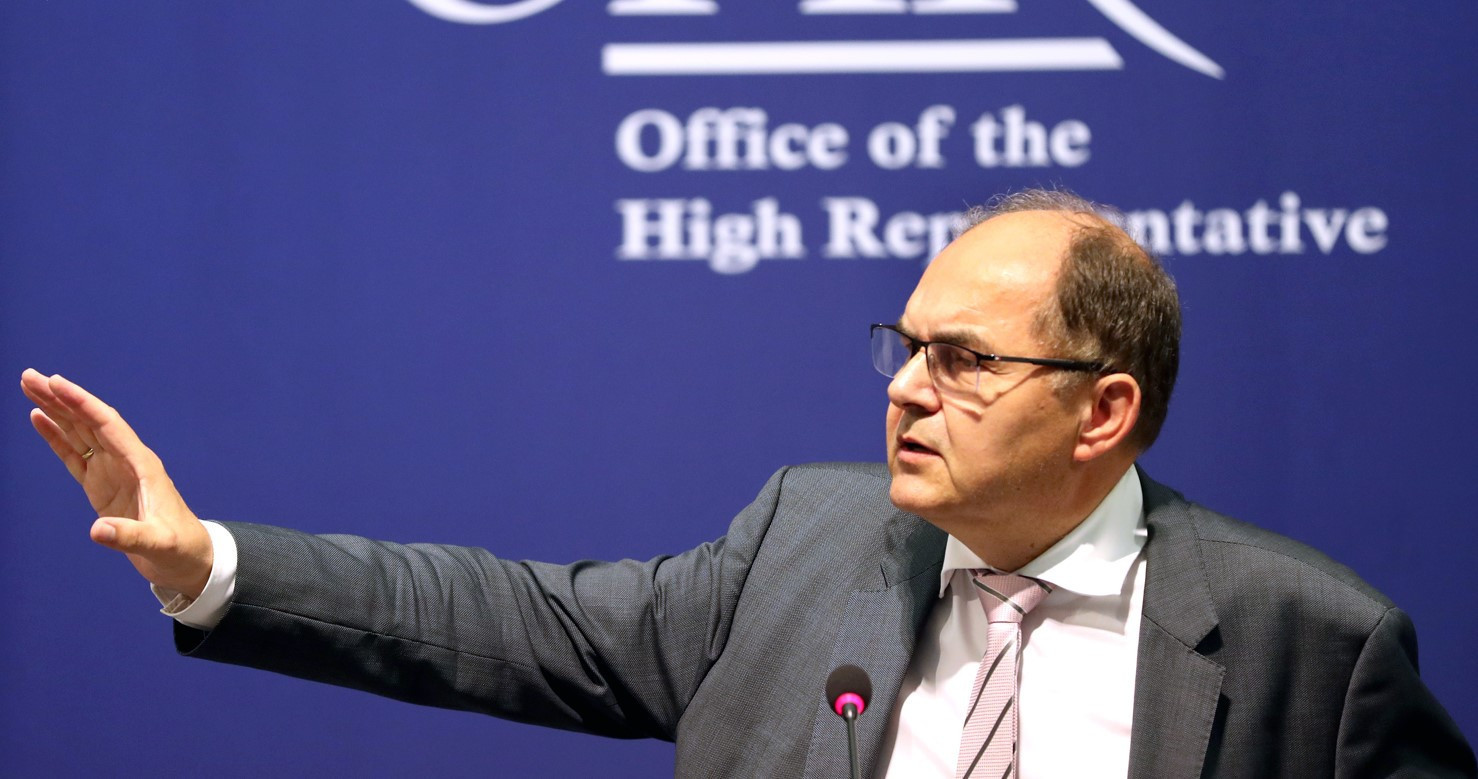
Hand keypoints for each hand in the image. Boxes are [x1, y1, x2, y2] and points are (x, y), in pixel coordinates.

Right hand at [21, 369, 212, 597]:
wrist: (189, 560)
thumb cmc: (180, 549)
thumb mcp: (159, 545)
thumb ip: (131, 537)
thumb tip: (97, 530)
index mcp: (142, 465)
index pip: (107, 425)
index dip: (81, 403)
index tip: (55, 383)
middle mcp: (126, 461)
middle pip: (89, 421)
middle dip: (61, 398)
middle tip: (29, 376)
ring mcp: (112, 472)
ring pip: (80, 433)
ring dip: (56, 411)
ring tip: (30, 387)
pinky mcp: (101, 487)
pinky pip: (74, 456)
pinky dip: (57, 438)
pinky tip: (40, 419)